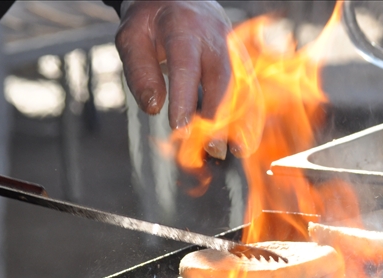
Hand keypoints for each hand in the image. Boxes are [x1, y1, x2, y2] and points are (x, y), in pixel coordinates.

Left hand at [115, 0, 258, 158]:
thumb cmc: (152, 21)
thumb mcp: (132, 38)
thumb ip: (140, 72)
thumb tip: (154, 108)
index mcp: (183, 26)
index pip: (186, 65)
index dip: (184, 97)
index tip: (179, 126)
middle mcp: (214, 35)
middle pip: (222, 78)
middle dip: (218, 115)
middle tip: (211, 148)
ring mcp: (232, 47)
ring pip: (243, 85)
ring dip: (241, 120)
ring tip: (236, 149)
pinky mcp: (241, 59)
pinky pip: (250, 88)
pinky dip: (250, 116)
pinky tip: (246, 139)